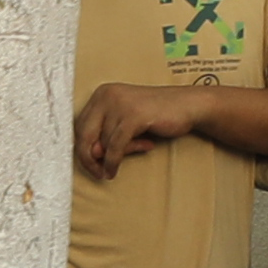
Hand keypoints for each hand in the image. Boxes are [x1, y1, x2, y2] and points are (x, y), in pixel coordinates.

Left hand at [74, 80, 208, 179]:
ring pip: (103, 142)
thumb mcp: (124, 127)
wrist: (188, 106)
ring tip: (131, 154)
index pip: (79, 126)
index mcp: (102, 93)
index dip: (82, 149)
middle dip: (88, 158)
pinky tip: (114, 170)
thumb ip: (105, 137)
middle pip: (84, 134)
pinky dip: (113, 161)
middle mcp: (107, 94)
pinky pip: (115, 146)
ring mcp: (120, 103)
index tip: (91, 165)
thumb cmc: (156, 116)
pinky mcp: (133, 115)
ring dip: (114, 157)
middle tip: (98, 173)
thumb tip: (91, 156)